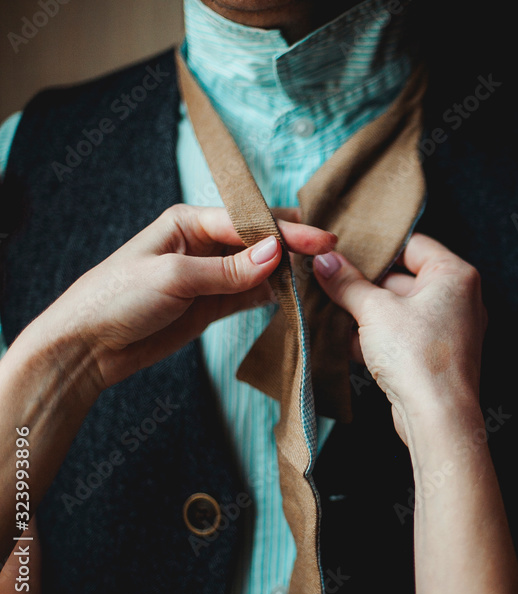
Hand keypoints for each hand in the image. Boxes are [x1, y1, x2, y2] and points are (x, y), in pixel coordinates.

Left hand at [30, 204, 335, 390]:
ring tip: (322, 275)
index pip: (248, 222)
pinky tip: (297, 296)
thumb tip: (277, 253)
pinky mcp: (213, 304)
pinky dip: (275, 295)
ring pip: (260, 268)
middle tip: (331, 253)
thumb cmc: (115, 299)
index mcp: (187, 222)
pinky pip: (252, 294)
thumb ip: (228, 268)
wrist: (86, 348)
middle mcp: (202, 243)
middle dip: (293, 245)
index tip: (321, 239)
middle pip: (259, 240)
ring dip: (288, 272)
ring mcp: (210, 275)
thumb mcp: (173, 278)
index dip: (287, 230)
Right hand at [313, 233, 486, 444]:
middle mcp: (458, 299)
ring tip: (328, 307)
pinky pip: (401, 335)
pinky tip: (341, 339)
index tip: (343, 246)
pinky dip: (375, 336)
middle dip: (364, 282)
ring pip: (399, 309)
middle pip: (403, 277)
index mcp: (455, 275)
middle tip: (327, 277)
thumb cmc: (418, 356)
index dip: (376, 245)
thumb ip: (347, 282)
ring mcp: (448, 329)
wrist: (437, 417)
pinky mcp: (434, 356)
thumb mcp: (374, 310)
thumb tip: (324, 261)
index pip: (412, 244)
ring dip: (365, 311)